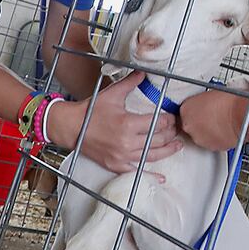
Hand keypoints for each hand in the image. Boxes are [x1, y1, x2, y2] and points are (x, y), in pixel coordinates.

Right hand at [45, 71, 181, 173]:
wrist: (71, 127)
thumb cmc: (91, 110)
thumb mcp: (112, 94)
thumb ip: (130, 83)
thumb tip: (144, 72)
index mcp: (127, 123)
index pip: (157, 123)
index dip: (169, 120)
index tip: (173, 117)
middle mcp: (127, 142)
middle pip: (157, 139)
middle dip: (171, 134)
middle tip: (177, 129)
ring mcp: (121, 156)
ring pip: (152, 156)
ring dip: (167, 151)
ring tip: (177, 145)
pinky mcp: (115, 165)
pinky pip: (136, 171)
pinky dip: (150, 175)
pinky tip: (161, 178)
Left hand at [177, 88, 243, 151]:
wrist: (242, 115)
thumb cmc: (231, 102)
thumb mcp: (211, 93)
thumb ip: (203, 101)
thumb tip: (207, 102)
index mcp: (186, 109)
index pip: (185, 111)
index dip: (195, 110)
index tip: (201, 110)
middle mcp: (189, 125)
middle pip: (190, 124)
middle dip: (200, 122)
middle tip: (212, 116)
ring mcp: (198, 138)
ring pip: (199, 135)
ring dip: (207, 131)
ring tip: (220, 123)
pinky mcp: (210, 147)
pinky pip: (210, 142)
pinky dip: (216, 138)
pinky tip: (224, 130)